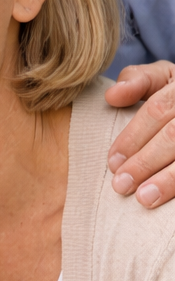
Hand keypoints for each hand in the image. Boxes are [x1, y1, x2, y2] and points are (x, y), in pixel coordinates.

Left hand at [106, 61, 174, 206]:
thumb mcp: (166, 78)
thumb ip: (138, 81)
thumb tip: (113, 96)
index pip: (157, 110)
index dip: (133, 136)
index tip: (112, 162)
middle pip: (174, 135)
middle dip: (146, 162)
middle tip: (122, 185)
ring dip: (170, 180)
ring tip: (145, 199)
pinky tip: (172, 202)